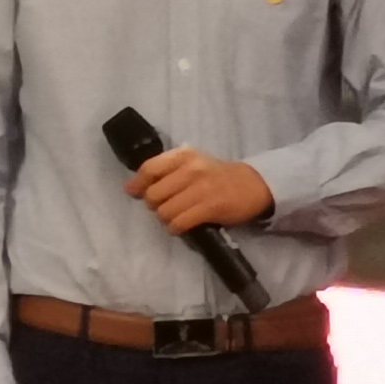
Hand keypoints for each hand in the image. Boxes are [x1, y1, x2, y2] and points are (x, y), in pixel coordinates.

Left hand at [127, 148, 272, 236]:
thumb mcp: (193, 163)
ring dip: (166, 219)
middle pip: (153, 194)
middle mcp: (191, 169)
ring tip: (176, 217)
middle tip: (165, 206)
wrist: (252, 185)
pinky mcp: (210, 208)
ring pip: (165, 212)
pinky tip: (182, 226)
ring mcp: (201, 189)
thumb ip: (165, 171)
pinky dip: (176, 228)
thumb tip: (132, 188)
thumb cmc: (217, 175)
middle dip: (154, 205)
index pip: (149, 169)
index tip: (134, 192)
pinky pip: (179, 223)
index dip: (137, 184)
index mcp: (184, 155)